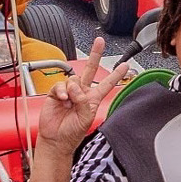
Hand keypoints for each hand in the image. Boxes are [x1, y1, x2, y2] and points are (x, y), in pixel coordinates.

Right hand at [39, 38, 121, 154]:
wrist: (56, 140)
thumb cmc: (72, 132)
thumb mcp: (86, 118)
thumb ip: (84, 101)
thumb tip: (76, 88)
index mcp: (92, 98)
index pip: (106, 83)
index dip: (116, 75)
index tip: (125, 65)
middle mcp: (81, 92)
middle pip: (90, 69)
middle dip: (95, 54)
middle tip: (100, 42)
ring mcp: (69, 92)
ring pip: (73, 79)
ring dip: (72, 90)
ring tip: (69, 102)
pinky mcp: (55, 93)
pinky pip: (60, 85)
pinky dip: (61, 91)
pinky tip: (63, 100)